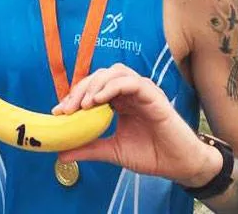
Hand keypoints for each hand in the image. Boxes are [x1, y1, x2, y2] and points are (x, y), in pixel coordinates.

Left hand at [52, 63, 220, 186]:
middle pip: (100, 76)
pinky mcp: (152, 94)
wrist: (179, 165)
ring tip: (83, 105)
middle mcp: (128, 92)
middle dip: (80, 90)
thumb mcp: (113, 151)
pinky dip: (113, 87)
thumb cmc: (151, 155)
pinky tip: (100, 100)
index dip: (74, 96)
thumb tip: (61, 153)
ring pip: (114, 73)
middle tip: (67, 110)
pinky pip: (131, 82)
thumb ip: (90, 148)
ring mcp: (141, 90)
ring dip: (95, 85)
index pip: (93, 88)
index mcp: (119, 101)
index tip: (58, 113)